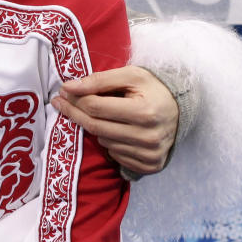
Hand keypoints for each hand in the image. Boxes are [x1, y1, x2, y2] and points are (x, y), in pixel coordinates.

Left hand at [51, 66, 178, 175]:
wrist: (180, 109)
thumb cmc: (152, 88)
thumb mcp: (130, 75)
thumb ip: (98, 80)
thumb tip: (69, 87)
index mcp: (145, 111)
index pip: (96, 107)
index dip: (75, 99)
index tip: (62, 92)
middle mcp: (149, 136)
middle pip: (96, 127)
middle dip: (74, 113)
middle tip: (60, 102)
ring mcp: (150, 154)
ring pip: (103, 142)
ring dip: (95, 127)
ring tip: (100, 114)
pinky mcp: (150, 165)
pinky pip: (115, 156)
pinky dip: (109, 142)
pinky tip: (116, 130)